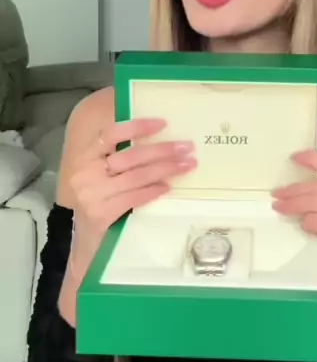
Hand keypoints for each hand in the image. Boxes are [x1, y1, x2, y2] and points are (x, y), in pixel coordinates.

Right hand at [69, 117, 195, 276]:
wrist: (85, 237)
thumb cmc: (99, 196)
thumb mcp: (102, 171)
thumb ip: (120, 153)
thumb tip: (156, 131)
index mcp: (86, 155)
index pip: (111, 134)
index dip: (137, 126)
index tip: (163, 123)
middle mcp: (86, 173)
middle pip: (130, 156)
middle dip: (162, 150)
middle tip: (187, 147)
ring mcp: (92, 195)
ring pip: (136, 176)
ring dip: (165, 169)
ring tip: (186, 165)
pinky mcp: (101, 214)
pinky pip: (134, 198)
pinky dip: (153, 191)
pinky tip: (168, 186)